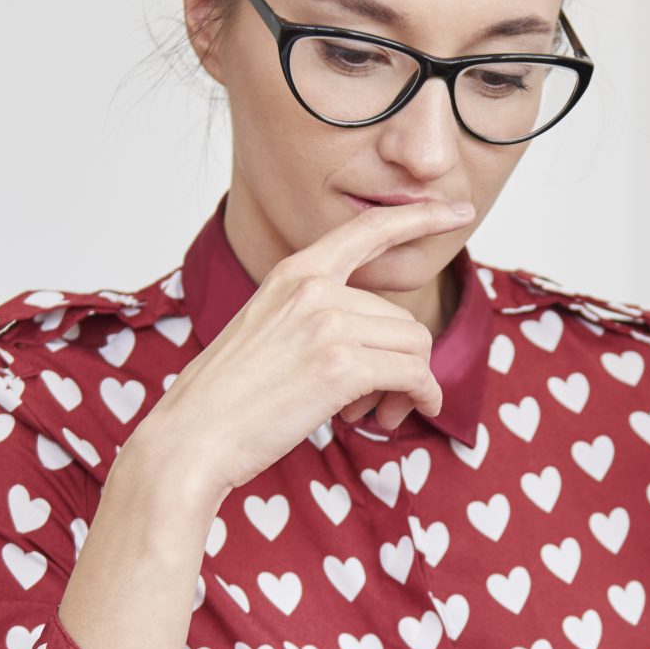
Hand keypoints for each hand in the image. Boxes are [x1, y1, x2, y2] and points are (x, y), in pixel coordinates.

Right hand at [137, 199, 473, 502]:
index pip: (370, 229)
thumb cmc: (229, 398)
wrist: (191, 438)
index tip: (458, 210)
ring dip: (406, 387)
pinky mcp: (342, 365)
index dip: (420, 216)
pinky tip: (392, 417)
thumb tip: (384, 337)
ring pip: (416, 346)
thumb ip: (316, 316)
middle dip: (401, 364)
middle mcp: (313, 287)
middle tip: (372, 403)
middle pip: (404, 318)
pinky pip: (415, 375)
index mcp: (294, 273)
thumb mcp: (268, 330)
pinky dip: (419, 399)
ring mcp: (328, 322)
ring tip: (369, 413)